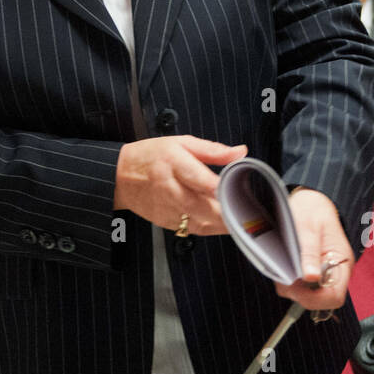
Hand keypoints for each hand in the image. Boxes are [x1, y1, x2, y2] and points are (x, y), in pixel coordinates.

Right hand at [113, 135, 245, 234]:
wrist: (120, 175)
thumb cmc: (151, 156)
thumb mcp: (181, 143)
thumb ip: (213, 150)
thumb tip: (240, 152)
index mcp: (175, 164)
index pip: (203, 181)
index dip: (225, 190)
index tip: (243, 191)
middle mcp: (171, 189)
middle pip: (206, 208)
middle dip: (230, 212)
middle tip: (253, 212)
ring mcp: (168, 209)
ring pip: (202, 223)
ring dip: (225, 225)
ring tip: (244, 220)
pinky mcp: (167, 222)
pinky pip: (194, 230)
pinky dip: (212, 229)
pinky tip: (225, 225)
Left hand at [274, 188, 353, 310]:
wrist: (311, 200)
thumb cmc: (312, 210)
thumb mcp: (309, 227)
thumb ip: (309, 252)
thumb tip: (310, 277)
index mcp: (342, 264)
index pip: (334, 297)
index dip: (315, 299)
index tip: (295, 286)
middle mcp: (334, 273)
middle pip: (319, 301)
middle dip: (299, 293)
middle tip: (283, 275)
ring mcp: (322, 274)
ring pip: (306, 296)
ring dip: (291, 287)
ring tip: (282, 267)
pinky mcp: (310, 272)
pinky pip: (300, 286)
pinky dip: (289, 280)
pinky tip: (284, 265)